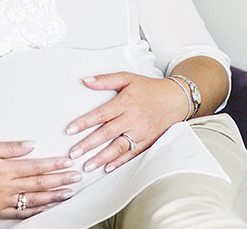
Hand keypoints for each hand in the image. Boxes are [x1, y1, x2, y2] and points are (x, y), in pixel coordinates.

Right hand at [0, 141, 81, 218]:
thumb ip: (11, 148)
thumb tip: (31, 145)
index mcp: (5, 170)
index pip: (36, 167)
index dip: (54, 165)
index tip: (68, 163)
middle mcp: (6, 187)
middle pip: (39, 184)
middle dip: (60, 180)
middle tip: (76, 177)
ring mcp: (3, 201)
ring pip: (34, 200)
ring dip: (54, 197)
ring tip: (68, 193)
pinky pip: (22, 213)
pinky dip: (37, 210)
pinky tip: (47, 207)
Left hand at [64, 72, 187, 173]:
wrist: (176, 99)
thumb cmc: (149, 88)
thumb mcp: (127, 78)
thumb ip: (106, 80)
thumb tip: (85, 81)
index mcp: (125, 103)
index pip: (101, 114)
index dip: (84, 123)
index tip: (70, 130)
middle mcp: (133, 119)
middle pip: (107, 134)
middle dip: (88, 145)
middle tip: (73, 154)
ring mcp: (141, 132)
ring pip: (119, 147)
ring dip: (102, 158)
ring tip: (88, 165)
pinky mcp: (148, 142)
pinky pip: (132, 154)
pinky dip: (120, 162)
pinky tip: (107, 168)